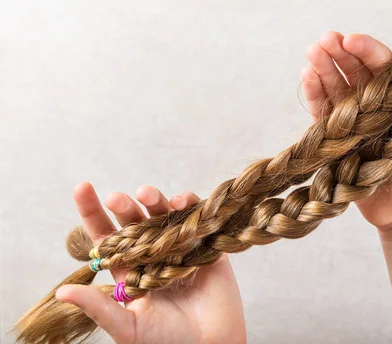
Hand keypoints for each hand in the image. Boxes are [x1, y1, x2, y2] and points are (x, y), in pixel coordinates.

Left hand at [55, 182, 246, 343]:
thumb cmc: (167, 342)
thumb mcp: (127, 327)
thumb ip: (99, 308)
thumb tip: (62, 292)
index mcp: (129, 270)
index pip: (107, 236)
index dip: (93, 212)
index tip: (82, 187)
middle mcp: (153, 254)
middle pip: (135, 220)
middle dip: (124, 206)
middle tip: (115, 198)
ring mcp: (180, 248)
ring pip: (164, 215)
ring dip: (155, 200)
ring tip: (146, 194)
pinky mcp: (206, 246)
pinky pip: (197, 219)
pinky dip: (190, 206)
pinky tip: (180, 202)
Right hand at [302, 33, 391, 228]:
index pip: (385, 67)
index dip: (368, 51)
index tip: (352, 41)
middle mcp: (378, 104)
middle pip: (357, 72)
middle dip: (340, 54)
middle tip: (325, 40)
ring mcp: (356, 119)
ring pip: (337, 87)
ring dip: (324, 68)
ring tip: (312, 53)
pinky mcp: (338, 137)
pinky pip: (324, 112)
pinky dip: (315, 94)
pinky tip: (307, 77)